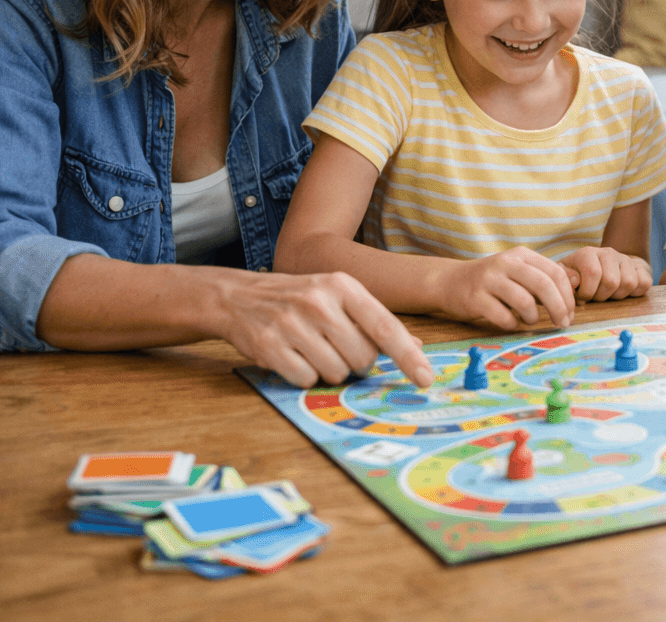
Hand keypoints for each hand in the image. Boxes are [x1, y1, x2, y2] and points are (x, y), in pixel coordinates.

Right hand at [214, 269, 433, 389]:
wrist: (239, 296)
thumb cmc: (298, 298)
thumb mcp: (338, 296)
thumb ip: (374, 320)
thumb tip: (415, 345)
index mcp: (343, 286)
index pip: (384, 327)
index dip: (408, 357)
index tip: (426, 379)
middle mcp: (319, 301)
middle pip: (362, 358)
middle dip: (355, 362)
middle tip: (335, 347)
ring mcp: (292, 323)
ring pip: (335, 372)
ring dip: (328, 369)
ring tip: (310, 348)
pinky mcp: (269, 345)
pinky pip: (305, 379)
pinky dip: (303, 375)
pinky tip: (292, 355)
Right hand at [437, 247, 576, 329]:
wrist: (450, 282)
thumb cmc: (493, 281)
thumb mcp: (519, 272)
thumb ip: (545, 277)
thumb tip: (578, 283)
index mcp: (521, 255)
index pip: (554, 272)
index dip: (567, 296)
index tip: (571, 314)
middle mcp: (506, 263)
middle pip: (544, 285)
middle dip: (559, 308)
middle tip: (562, 323)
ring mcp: (489, 279)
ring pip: (524, 301)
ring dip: (533, 317)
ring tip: (529, 320)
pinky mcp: (475, 298)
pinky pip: (503, 316)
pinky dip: (512, 324)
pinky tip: (510, 322)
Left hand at [563, 246, 652, 301]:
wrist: (601, 266)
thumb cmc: (579, 276)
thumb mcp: (565, 275)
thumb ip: (565, 277)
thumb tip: (574, 280)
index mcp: (587, 253)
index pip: (593, 274)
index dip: (587, 293)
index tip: (582, 299)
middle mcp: (608, 252)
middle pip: (611, 282)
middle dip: (602, 297)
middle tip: (596, 297)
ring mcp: (626, 259)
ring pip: (629, 283)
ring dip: (618, 296)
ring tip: (608, 295)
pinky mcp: (640, 267)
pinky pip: (644, 283)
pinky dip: (635, 293)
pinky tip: (623, 292)